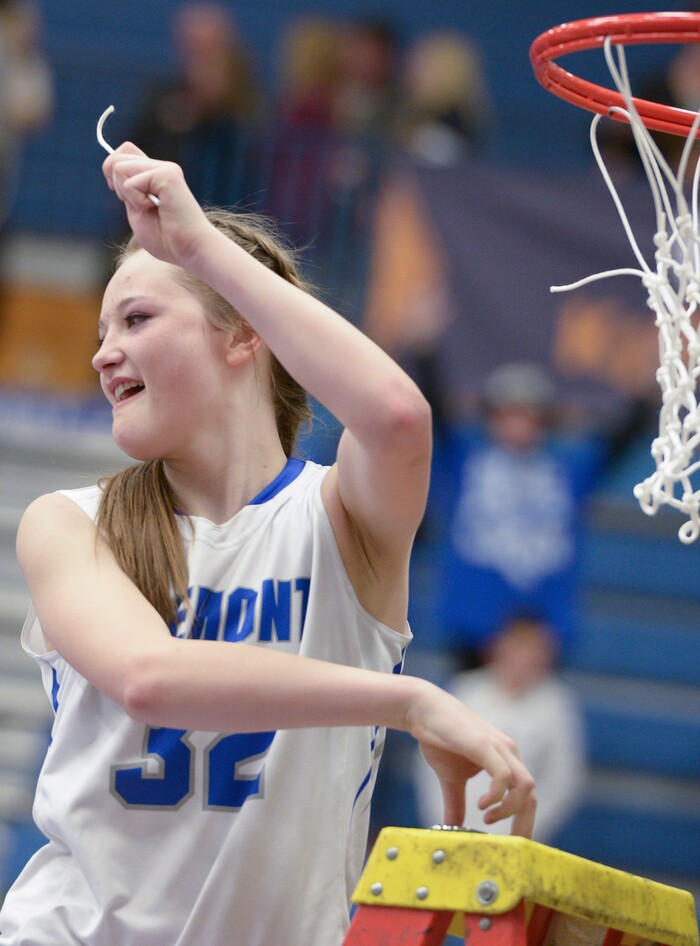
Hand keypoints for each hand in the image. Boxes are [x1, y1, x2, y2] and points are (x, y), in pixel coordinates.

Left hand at [102, 143, 211, 268]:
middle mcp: (161, 167)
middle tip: (140, 206)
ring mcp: (165, 168)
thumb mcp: (136, 211)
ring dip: (127, 194)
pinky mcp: (167, 174)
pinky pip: (131, 182)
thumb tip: (111, 166)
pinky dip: (137, 201)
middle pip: (117, 157)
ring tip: (149, 207)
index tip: (123, 196)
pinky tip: (156, 208)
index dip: (112, 172)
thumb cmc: (166, 239)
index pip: (123, 154)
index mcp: (155, 175)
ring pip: (119, 166)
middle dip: (117, 186)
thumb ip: (126, 189)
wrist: (189, 250)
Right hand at [408, 682, 536, 836]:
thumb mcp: (450, 778)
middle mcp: (509, 753)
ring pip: (525, 786)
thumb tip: (453, 830)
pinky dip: (496, 796)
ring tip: (487, 819)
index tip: (511, 843)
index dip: (522, 821)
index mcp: (505, 760)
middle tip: (508, 846)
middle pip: (531, 795)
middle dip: (523, 824)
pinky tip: (480, 804)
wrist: (424, 710)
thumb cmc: (439, 739)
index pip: (526, 796)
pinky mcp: (484, 745)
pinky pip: (503, 775)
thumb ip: (456, 803)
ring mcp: (498, 747)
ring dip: (510, 810)